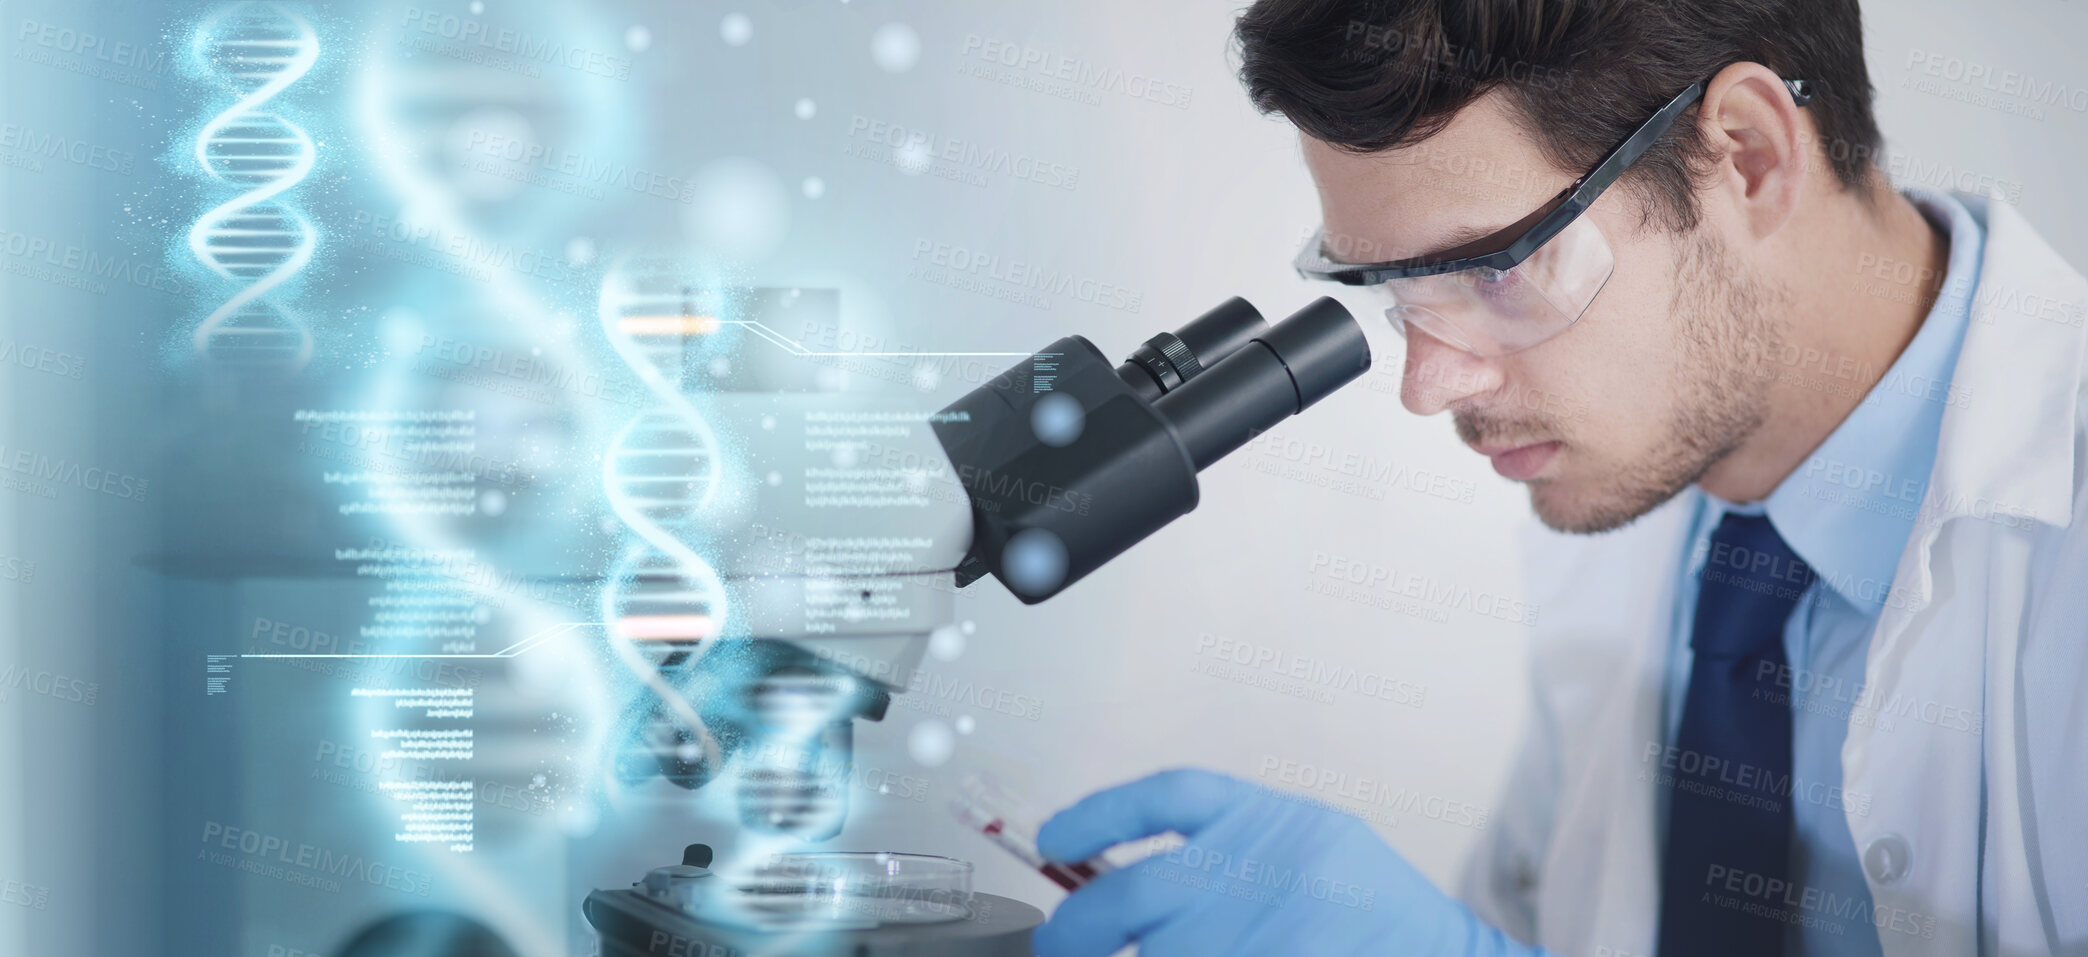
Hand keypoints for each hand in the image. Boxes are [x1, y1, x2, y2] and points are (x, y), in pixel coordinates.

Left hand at [1031, 769, 1540, 956]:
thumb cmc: (1370, 910)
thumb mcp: (1306, 846)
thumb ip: (1225, 854)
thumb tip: (1118, 882)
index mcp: (1272, 817)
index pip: (1169, 796)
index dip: (1100, 813)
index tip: (1052, 839)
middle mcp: (1268, 862)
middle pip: (1134, 892)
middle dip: (1077, 929)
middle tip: (1056, 946)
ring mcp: (1275, 925)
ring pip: (1159, 955)